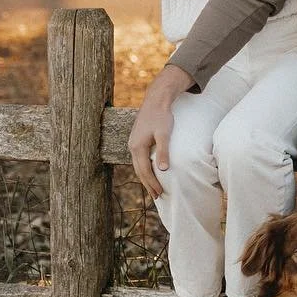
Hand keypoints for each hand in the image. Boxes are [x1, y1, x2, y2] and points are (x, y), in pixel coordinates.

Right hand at [128, 63, 191, 199]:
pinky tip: (150, 171)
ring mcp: (133, 143)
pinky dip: (144, 168)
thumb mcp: (164, 133)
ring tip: (153, 188)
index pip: (144, 171)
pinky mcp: (136, 139)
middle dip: (148, 184)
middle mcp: (132, 146)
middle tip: (156, 196)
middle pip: (139, 170)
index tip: (159, 193)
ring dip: (145, 177)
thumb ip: (163, 151)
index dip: (152, 183)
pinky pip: (139, 159)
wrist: (156, 100)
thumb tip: (163, 170)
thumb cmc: (161, 116)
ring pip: (138, 165)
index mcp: (138, 147)